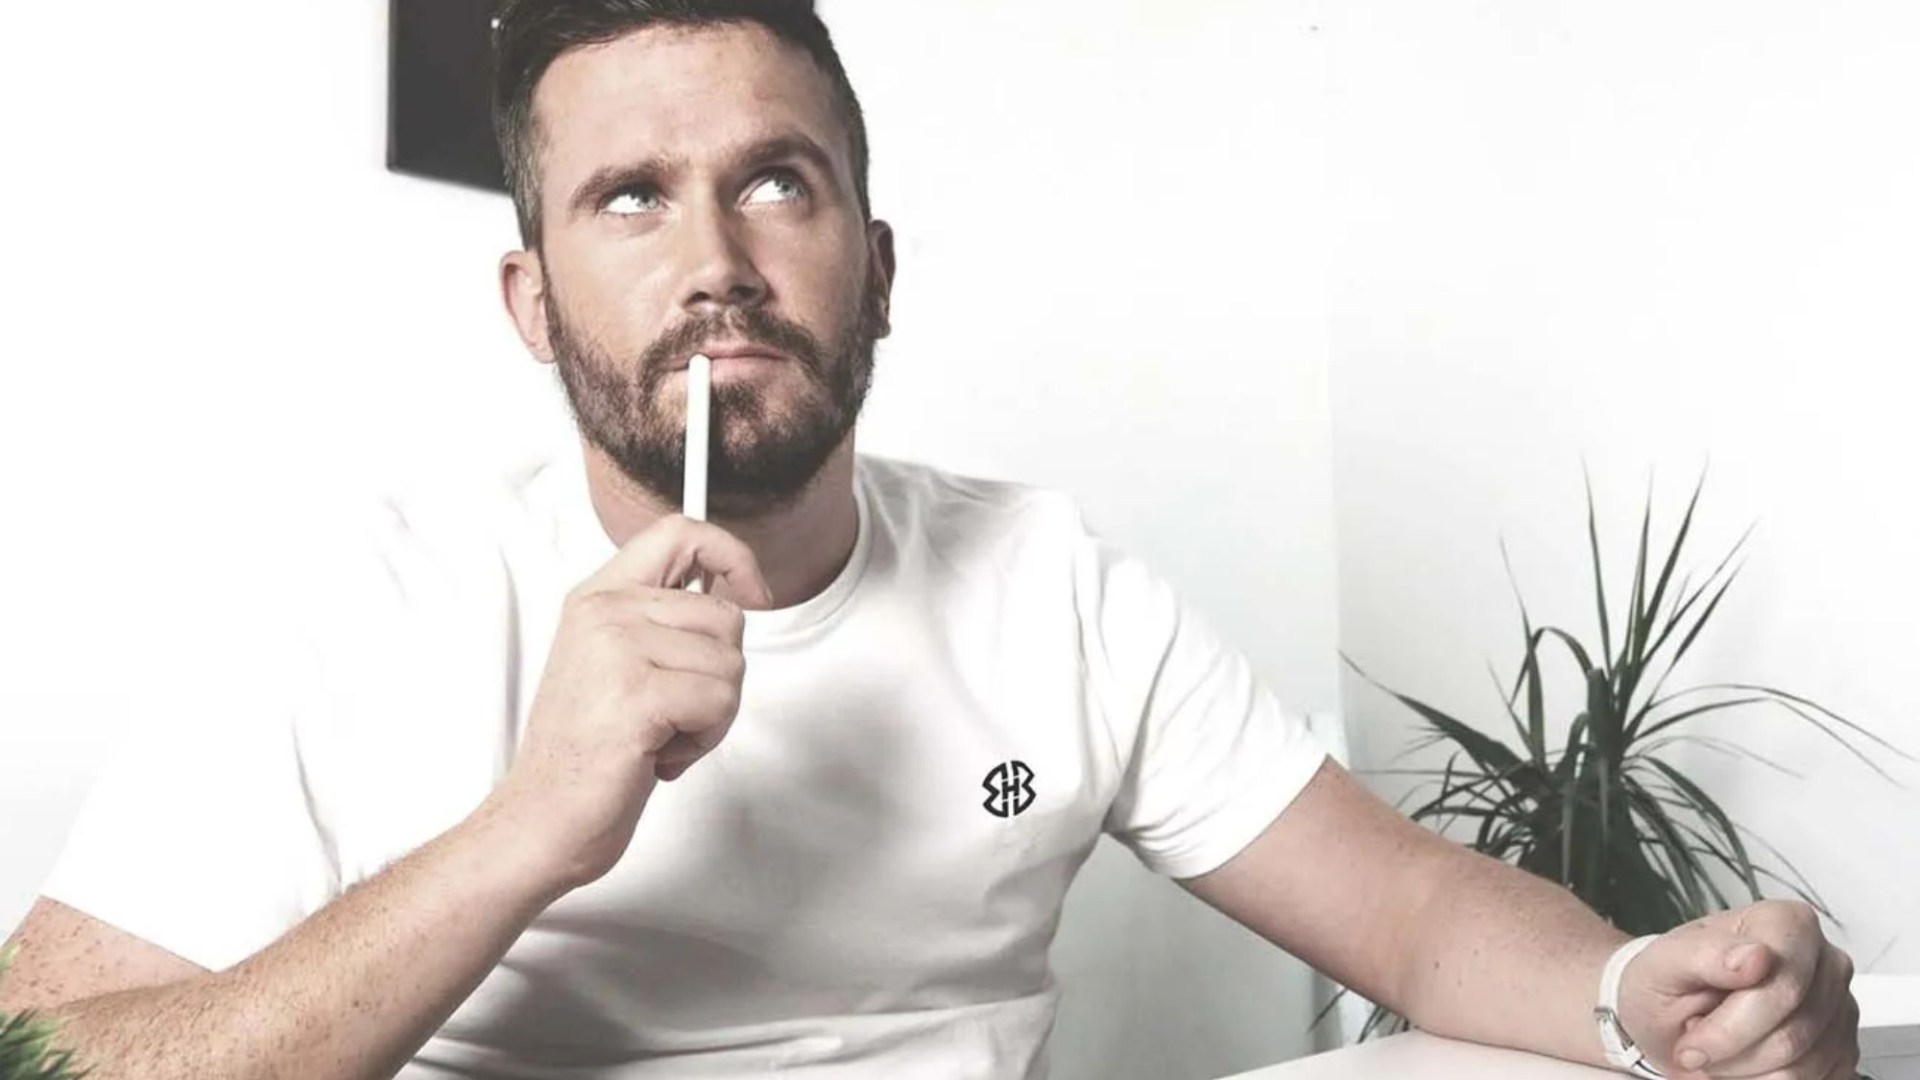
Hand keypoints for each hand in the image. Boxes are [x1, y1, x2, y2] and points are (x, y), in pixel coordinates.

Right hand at [491, 515, 772, 891]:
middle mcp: (605, 613)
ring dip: (712, 714)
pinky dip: (704, 740)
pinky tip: (659, 754)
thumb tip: (730, 590)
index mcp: (598, 598)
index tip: (753, 592)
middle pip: (725, 616)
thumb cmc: (584, 754)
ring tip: (660, 734)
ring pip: (730, 663)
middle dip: (719, 675)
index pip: (679, 532)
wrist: (542, 818)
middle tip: (673, 712)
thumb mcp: (615, 664)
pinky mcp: (637, 694)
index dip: (731, 555)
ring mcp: (617, 650)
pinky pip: (720, 701)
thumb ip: (660, 621)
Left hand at [1617, 900, 1859, 1078]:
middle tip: (1695, 1049)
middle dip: (1733, 1053)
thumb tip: (1756, 957)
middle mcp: (1826, 962)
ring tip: (1715, 1051)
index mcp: (1787, 924)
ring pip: (1804, 1065)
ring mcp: (1840, 1008)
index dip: (1732, 1026)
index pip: (1783, 987)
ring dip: (1746, 1071)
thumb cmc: (1667, 983)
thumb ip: (1705, 954)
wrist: (1670, 1016)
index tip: (1692, 1041)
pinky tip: (1740, 1061)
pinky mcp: (1842, 1049)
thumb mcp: (1664, 963)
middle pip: (1793, 1033)